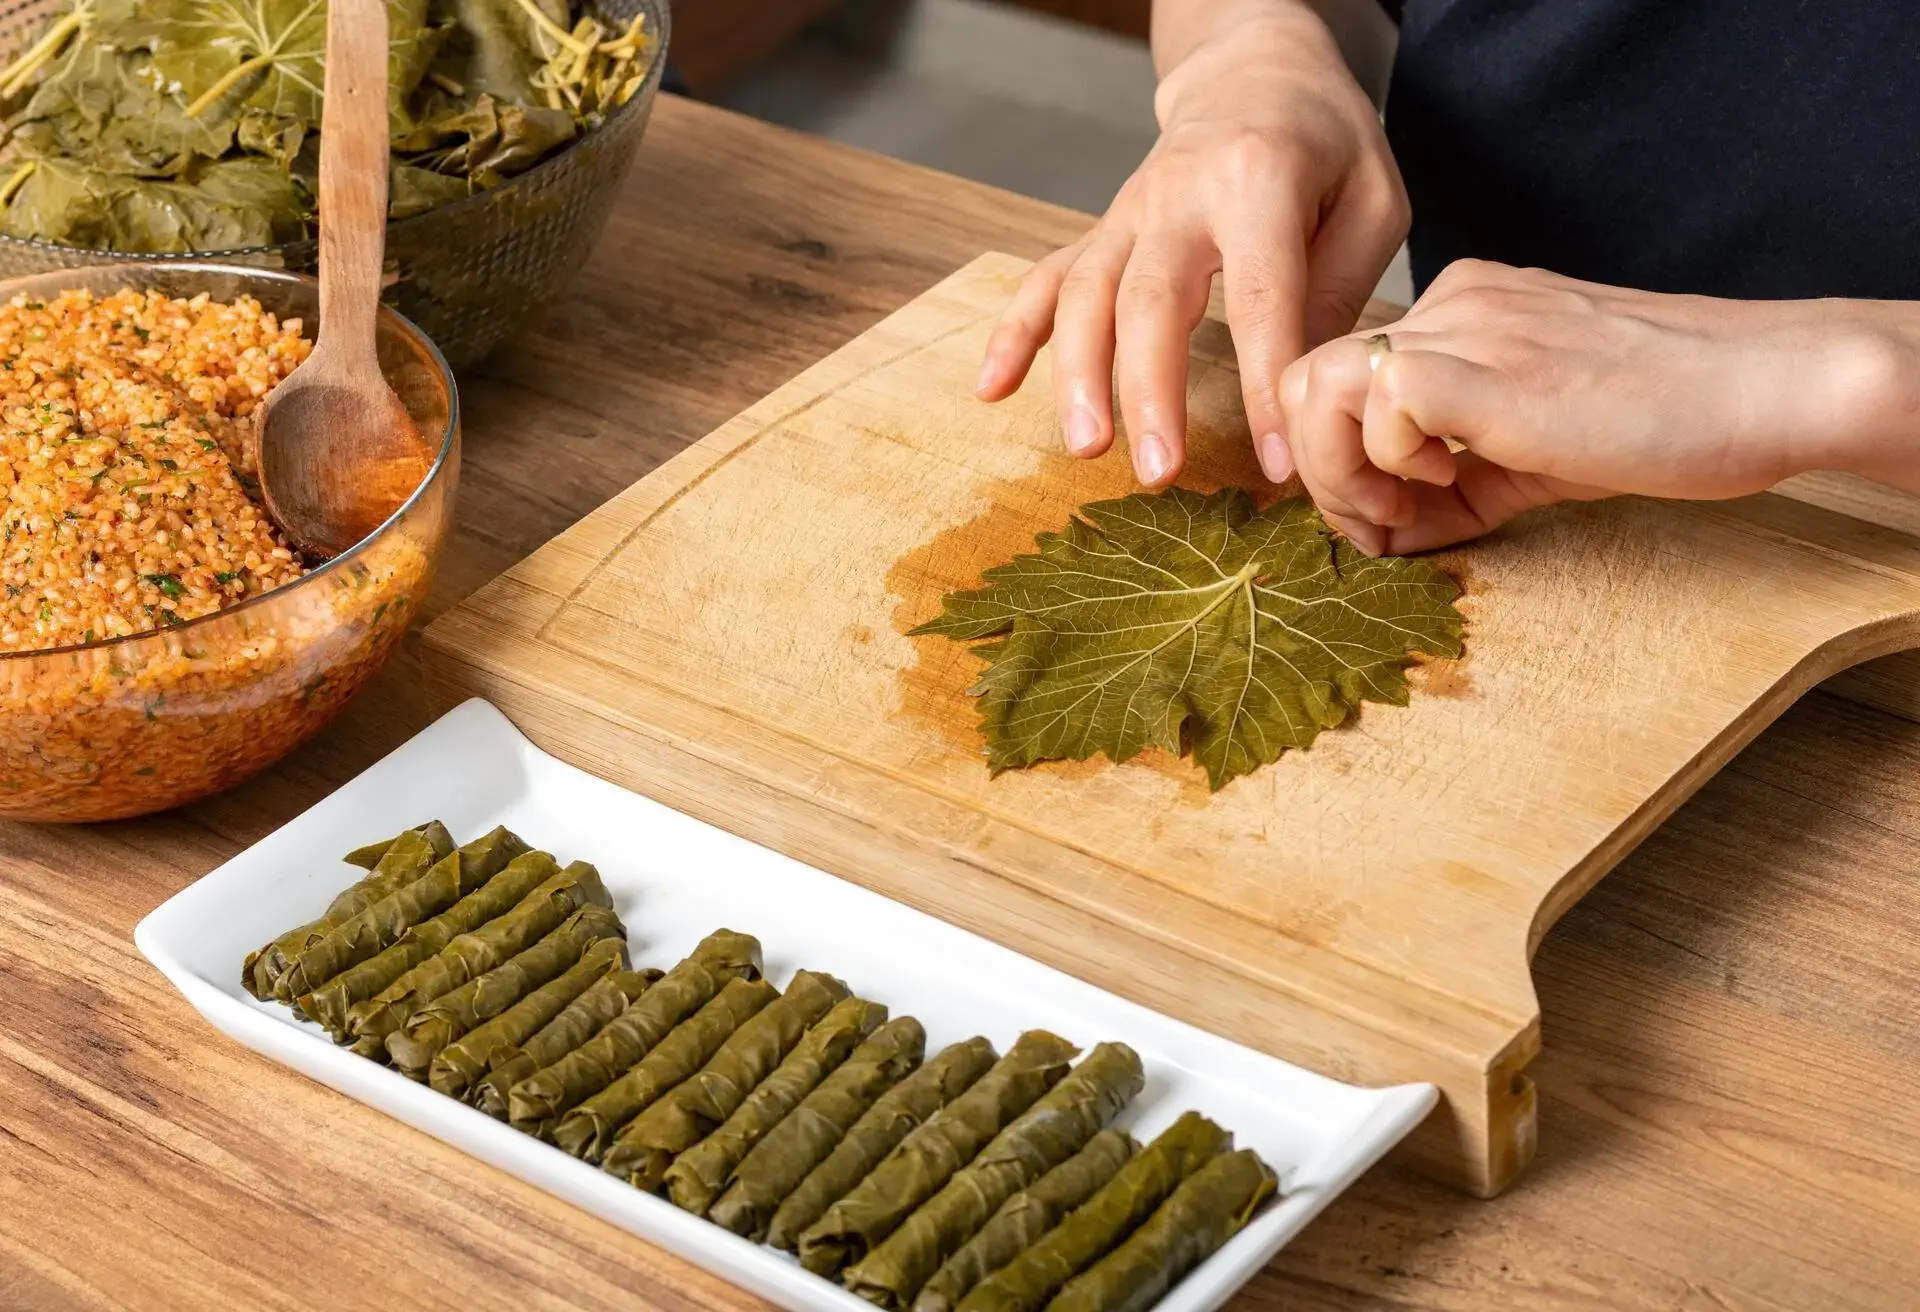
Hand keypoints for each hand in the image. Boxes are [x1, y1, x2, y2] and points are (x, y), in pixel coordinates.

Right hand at [974, 6, 1406, 489]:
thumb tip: (1299, 390)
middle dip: (1149, 390)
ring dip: (1077, 375)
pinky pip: (1047, 279)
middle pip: (1149, 299)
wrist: (1255, 72)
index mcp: (1259, 178)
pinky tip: (991, 390)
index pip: (1259, 296)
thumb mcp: (1372, 200)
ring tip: (1087, 446)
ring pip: (1086, 294)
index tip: (1275, 461)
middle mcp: (1179, 194)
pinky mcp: (1103, 231)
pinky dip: (1014, 334)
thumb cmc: (1327, 143)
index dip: (1264, 383)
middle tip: (1158, 471)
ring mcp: (1129, 212)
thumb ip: (1339, 289)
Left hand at [1276, 260, 1914, 553]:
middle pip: (1304, 376)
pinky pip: (1379, 400)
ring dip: (1340, 469)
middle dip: (1320, 469)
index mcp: (1463, 310)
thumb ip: (1456, 487)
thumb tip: (1384, 534)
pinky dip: (1387, 461)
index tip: (1385, 513)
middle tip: (1382, 519)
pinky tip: (1447, 482)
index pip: (1340, 374)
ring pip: (1318, 386)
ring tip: (1409, 506)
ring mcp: (1466, 327)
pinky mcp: (1487, 366)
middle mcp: (1453, 304)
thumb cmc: (1669, 420)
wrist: (1764, 389)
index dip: (1335, 456)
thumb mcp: (1534, 458)